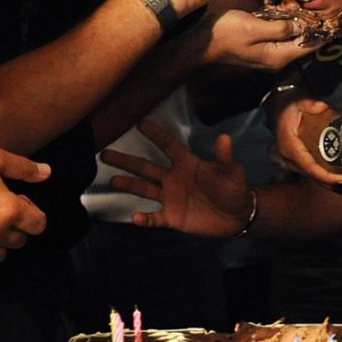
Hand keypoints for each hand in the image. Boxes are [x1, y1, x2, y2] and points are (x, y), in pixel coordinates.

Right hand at [104, 118, 253, 237]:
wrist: (236, 216)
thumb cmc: (233, 189)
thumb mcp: (231, 171)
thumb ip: (224, 157)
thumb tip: (224, 138)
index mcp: (186, 163)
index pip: (167, 145)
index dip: (154, 134)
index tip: (138, 122)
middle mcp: (173, 178)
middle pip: (145, 167)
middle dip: (126, 160)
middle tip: (104, 153)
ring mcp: (171, 198)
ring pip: (144, 189)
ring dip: (128, 185)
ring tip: (111, 180)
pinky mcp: (173, 216)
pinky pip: (155, 218)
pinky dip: (145, 219)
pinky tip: (134, 218)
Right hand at [201, 9, 318, 70]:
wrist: (203, 43)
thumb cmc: (226, 34)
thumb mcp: (254, 27)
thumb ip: (280, 28)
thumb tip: (302, 27)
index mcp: (278, 56)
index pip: (308, 46)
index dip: (323, 34)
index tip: (337, 21)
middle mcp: (277, 59)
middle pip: (302, 43)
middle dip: (313, 27)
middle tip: (325, 8)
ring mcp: (269, 54)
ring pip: (292, 39)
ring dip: (300, 25)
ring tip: (312, 7)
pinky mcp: (262, 47)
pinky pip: (281, 36)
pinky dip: (288, 25)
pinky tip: (290, 11)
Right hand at [272, 95, 341, 185]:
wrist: (278, 106)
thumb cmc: (290, 104)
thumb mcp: (299, 100)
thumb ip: (309, 103)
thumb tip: (322, 106)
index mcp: (289, 145)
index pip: (309, 166)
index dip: (326, 175)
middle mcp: (286, 156)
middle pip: (309, 174)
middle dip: (328, 180)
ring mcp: (287, 159)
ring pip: (307, 175)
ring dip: (324, 180)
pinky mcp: (291, 159)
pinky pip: (306, 171)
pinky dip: (318, 175)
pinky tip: (332, 177)